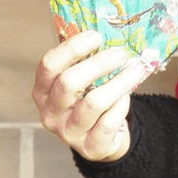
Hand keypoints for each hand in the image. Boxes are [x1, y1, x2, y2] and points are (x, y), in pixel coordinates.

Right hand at [32, 30, 147, 162]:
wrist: (100, 141)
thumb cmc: (89, 101)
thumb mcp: (80, 82)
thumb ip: (84, 61)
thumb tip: (107, 30)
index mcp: (42, 91)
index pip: (49, 65)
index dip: (72, 48)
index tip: (96, 36)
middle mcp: (49, 113)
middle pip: (69, 82)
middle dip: (99, 64)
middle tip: (121, 53)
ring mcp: (67, 132)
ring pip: (94, 102)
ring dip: (119, 82)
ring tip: (135, 69)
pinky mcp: (89, 147)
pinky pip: (109, 121)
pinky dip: (122, 105)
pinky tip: (127, 96)